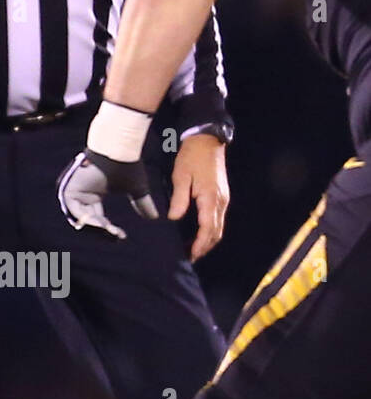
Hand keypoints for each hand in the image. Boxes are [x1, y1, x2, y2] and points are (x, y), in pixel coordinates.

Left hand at [57, 149, 158, 239]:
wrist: (119, 150)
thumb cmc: (127, 165)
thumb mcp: (136, 189)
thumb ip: (142, 204)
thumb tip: (154, 217)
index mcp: (91, 194)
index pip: (96, 218)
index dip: (108, 230)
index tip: (121, 236)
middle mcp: (80, 193)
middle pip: (87, 221)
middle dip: (102, 231)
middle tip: (116, 236)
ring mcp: (72, 190)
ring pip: (80, 218)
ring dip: (96, 227)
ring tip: (111, 231)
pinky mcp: (68, 189)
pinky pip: (75, 210)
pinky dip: (87, 219)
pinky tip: (103, 224)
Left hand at [169, 133, 229, 261]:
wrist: (207, 141)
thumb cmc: (191, 157)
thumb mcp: (181, 176)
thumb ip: (179, 199)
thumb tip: (174, 218)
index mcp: (211, 199)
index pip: (208, 229)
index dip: (200, 244)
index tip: (191, 255)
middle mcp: (221, 202)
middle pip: (216, 232)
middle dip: (205, 246)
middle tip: (191, 257)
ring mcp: (223, 199)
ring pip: (219, 226)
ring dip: (208, 240)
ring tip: (193, 249)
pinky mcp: (221, 195)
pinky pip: (218, 218)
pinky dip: (210, 229)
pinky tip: (199, 232)